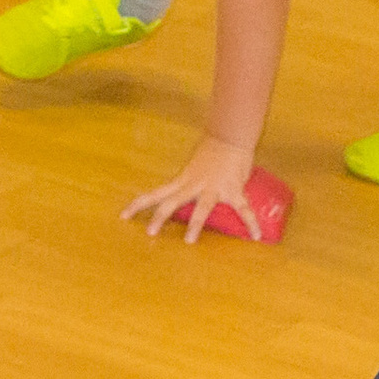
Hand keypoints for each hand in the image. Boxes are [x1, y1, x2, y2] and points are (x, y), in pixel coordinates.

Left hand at [125, 134, 262, 242]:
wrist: (229, 137)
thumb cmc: (211, 152)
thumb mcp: (192, 169)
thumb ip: (187, 183)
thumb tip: (182, 196)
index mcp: (182, 181)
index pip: (155, 193)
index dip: (138, 204)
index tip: (123, 216)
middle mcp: (193, 185)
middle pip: (171, 202)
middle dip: (160, 217)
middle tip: (149, 233)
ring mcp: (213, 188)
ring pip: (200, 208)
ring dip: (194, 225)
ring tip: (189, 241)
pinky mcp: (233, 189)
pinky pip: (242, 209)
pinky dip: (250, 222)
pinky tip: (255, 235)